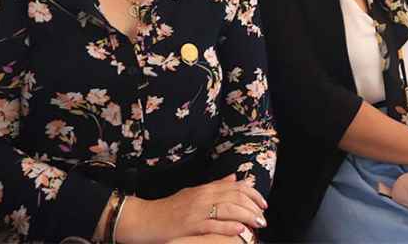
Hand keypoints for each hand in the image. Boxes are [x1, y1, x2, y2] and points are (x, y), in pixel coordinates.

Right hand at [117, 174, 266, 243]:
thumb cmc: (169, 209)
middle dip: (253, 206)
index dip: (253, 194)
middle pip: (235, 196)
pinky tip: (240, 230)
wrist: (144, 219)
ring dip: (247, 216)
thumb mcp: (193, 193)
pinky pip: (213, 224)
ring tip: (258, 223)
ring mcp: (196, 211)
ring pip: (228, 209)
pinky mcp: (189, 225)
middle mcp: (202, 196)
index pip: (235, 186)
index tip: (263, 204)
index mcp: (205, 188)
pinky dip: (229, 227)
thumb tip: (233, 177)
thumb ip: (215, 186)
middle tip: (263, 217)